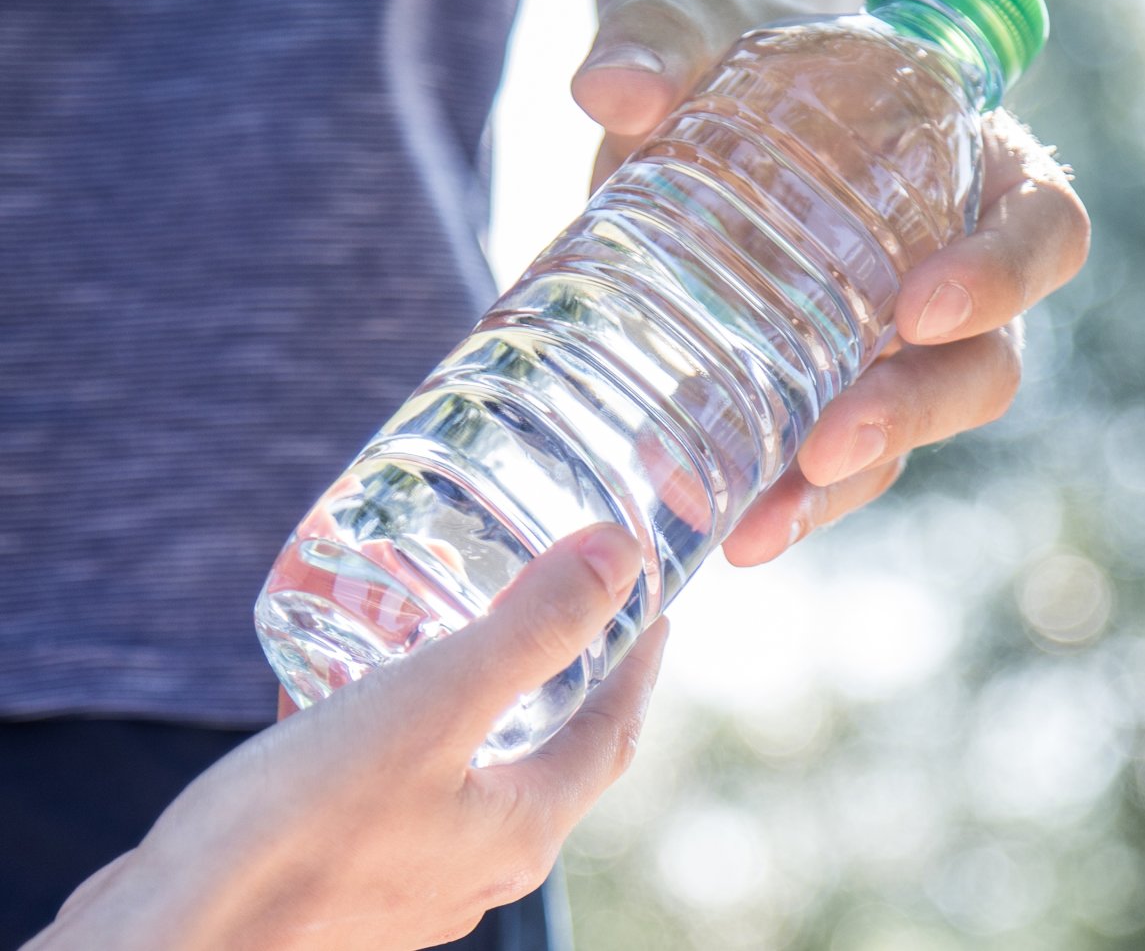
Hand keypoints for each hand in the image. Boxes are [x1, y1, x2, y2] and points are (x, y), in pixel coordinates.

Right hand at [30, 525, 666, 950]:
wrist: (169, 939)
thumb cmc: (297, 830)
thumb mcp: (432, 702)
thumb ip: (530, 628)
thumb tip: (621, 556)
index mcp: (522, 828)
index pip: (615, 732)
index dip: (640, 662)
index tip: (651, 603)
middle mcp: (480, 863)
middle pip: (554, 752)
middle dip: (567, 677)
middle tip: (565, 609)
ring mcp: (413, 876)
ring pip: (474, 769)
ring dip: (482, 700)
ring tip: (459, 632)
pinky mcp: (347, 876)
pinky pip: (402, 785)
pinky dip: (405, 727)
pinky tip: (357, 687)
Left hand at [571, 0, 1088, 565]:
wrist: (684, 88)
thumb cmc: (729, 36)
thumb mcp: (700, 17)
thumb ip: (663, 38)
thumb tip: (609, 86)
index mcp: (976, 167)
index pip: (1044, 229)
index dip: (1003, 276)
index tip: (918, 307)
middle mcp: (953, 270)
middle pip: (986, 364)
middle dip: (912, 414)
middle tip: (827, 443)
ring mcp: (889, 345)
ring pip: (906, 436)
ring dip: (840, 487)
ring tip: (757, 525)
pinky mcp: (820, 389)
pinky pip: (828, 461)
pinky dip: (783, 497)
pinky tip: (724, 524)